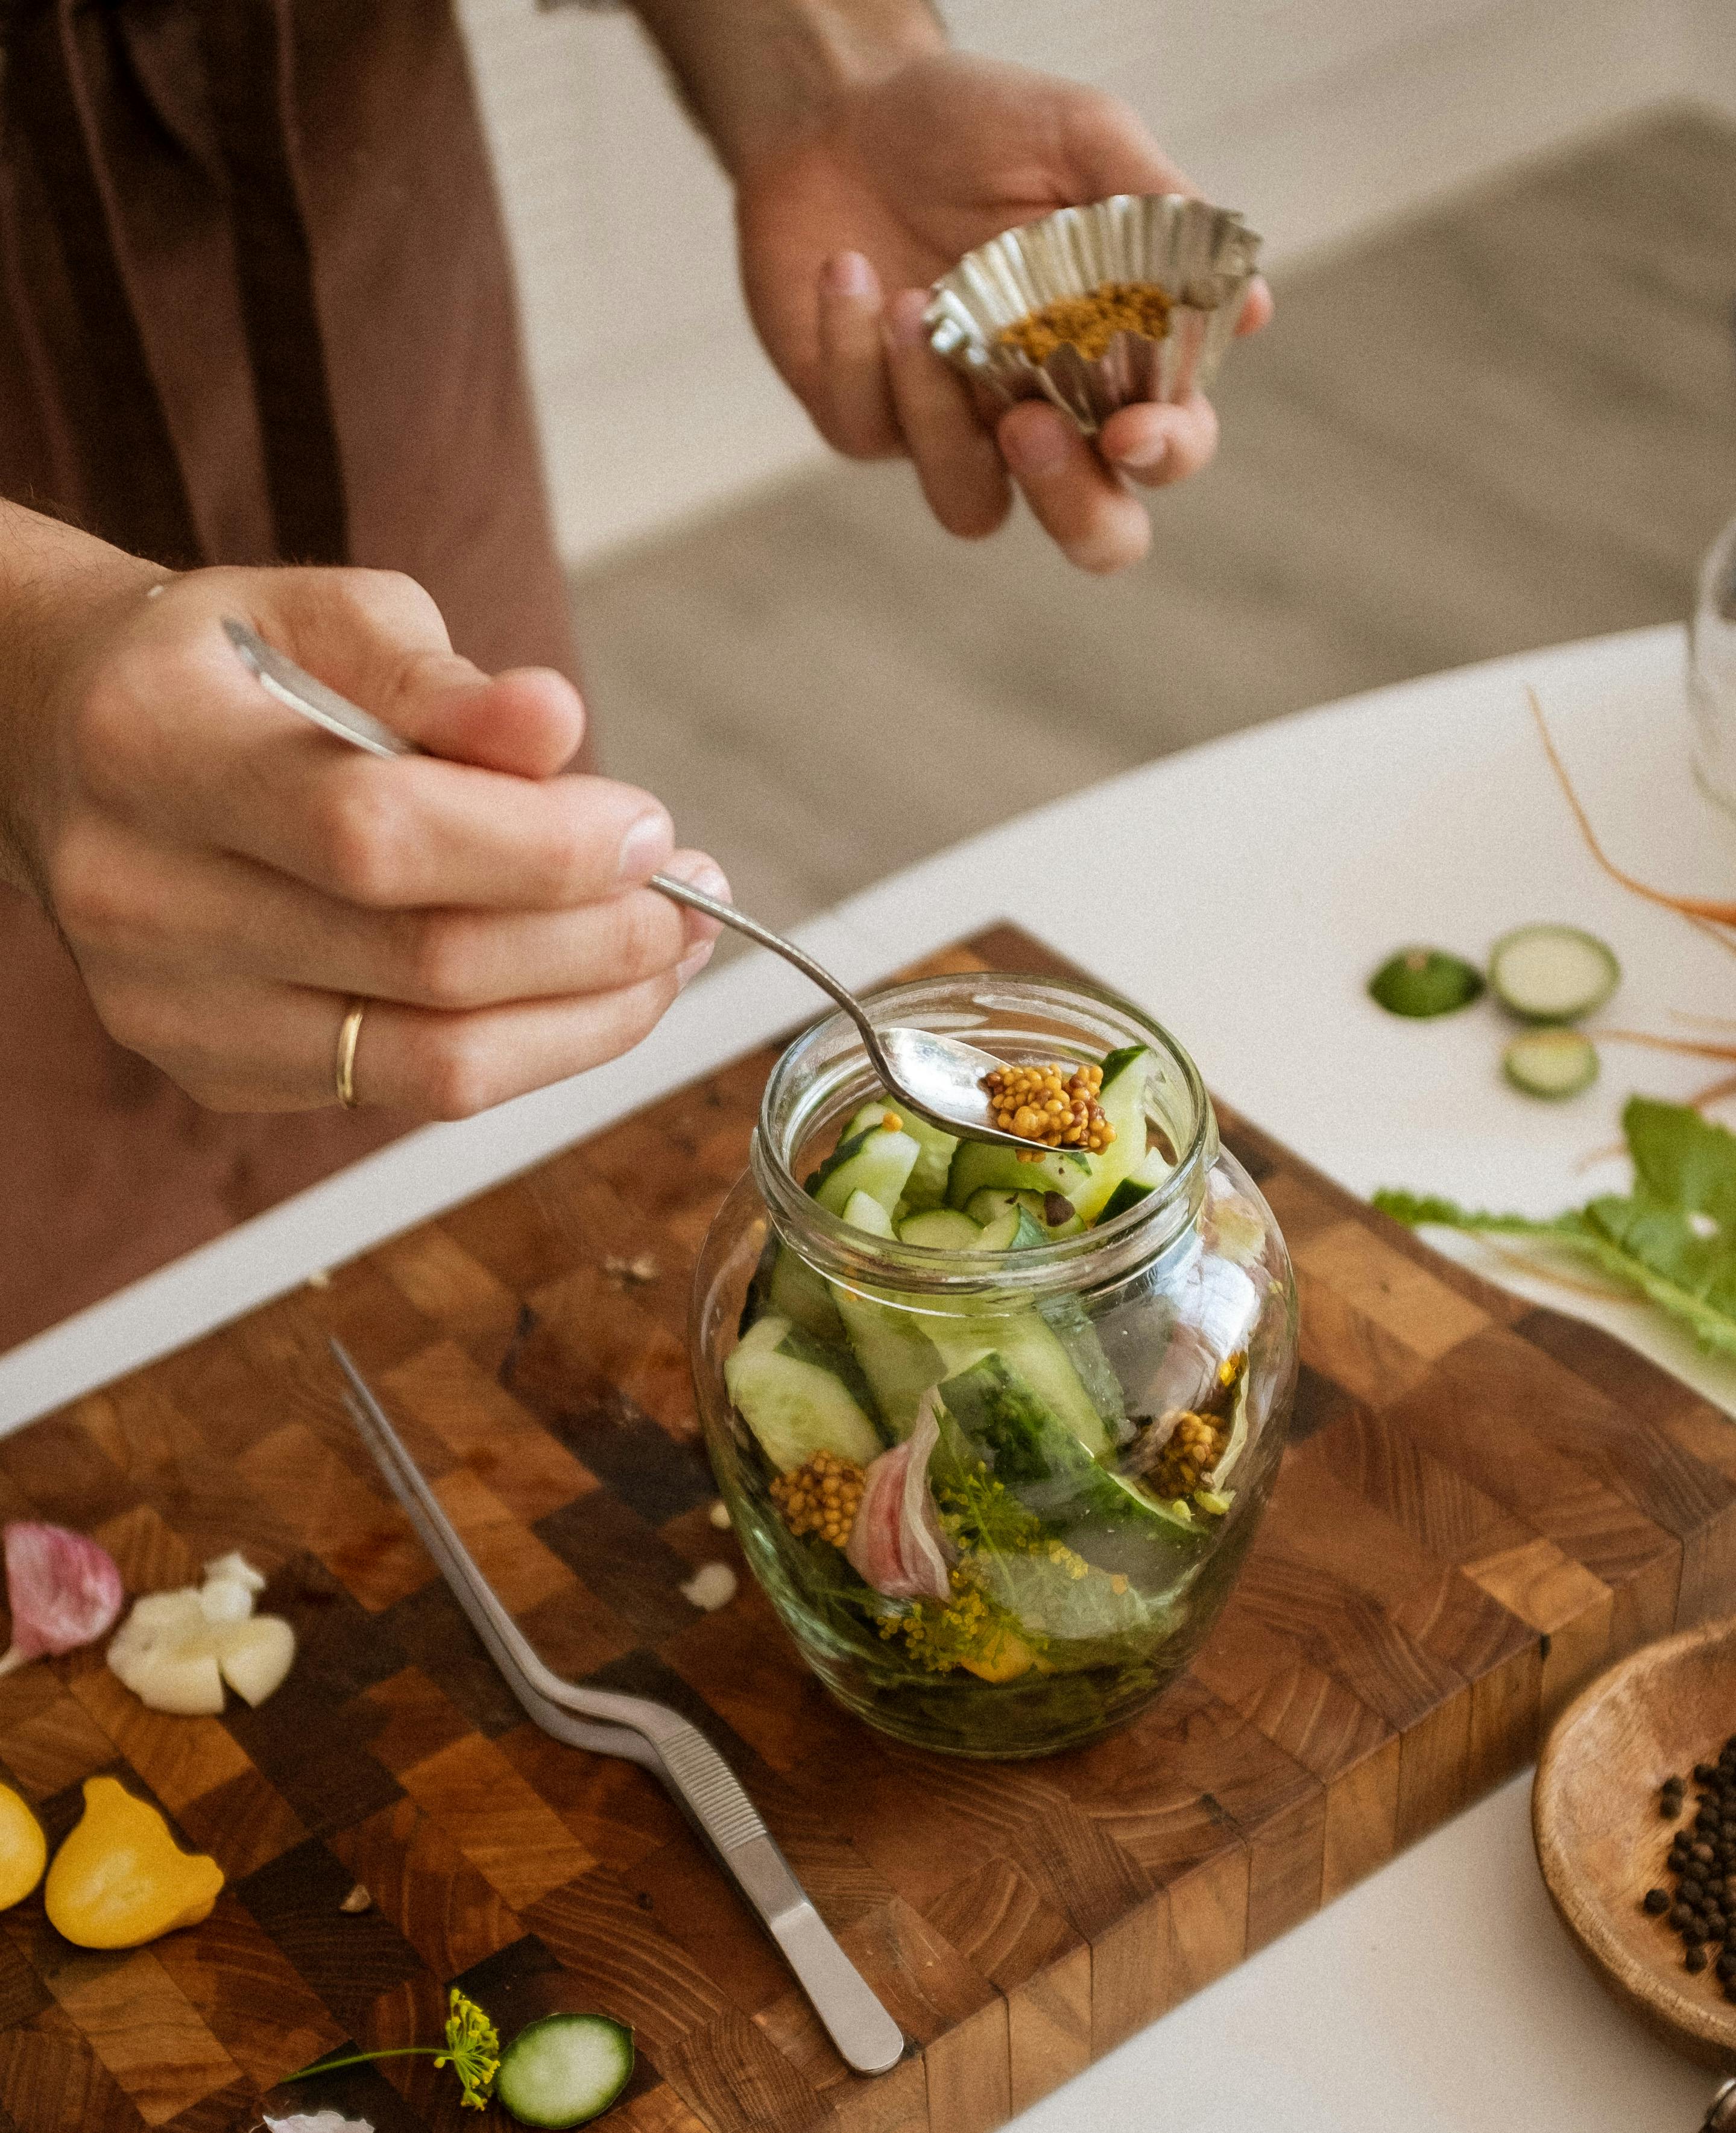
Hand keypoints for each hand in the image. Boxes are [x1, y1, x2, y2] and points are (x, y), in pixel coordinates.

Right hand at [0, 527, 724, 1118]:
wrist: (77, 747)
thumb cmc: (230, 669)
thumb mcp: (329, 618)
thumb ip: (443, 680)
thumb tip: (558, 726)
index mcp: (156, 751)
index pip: (376, 833)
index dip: (541, 847)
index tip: (651, 829)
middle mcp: (143, 900)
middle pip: (424, 962)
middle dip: (599, 938)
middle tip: (693, 895)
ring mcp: (172, 1010)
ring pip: (435, 1063)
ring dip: (591, 1015)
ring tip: (671, 952)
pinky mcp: (218, 1075)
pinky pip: (412, 1091)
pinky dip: (528, 1047)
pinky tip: (585, 989)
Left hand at [736, 52, 1271, 572]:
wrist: (843, 107)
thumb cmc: (977, 125)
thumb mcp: (1079, 136)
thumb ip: (1162, 215)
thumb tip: (1255, 309)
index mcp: (1118, 361)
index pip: (1168, 447)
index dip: (1163, 454)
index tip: (1131, 427)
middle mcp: (1048, 415)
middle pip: (1094, 533)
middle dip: (1073, 505)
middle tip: (1029, 428)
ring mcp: (956, 432)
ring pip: (971, 507)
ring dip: (939, 417)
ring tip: (913, 306)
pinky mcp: (868, 422)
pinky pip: (869, 432)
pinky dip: (855, 351)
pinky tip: (849, 271)